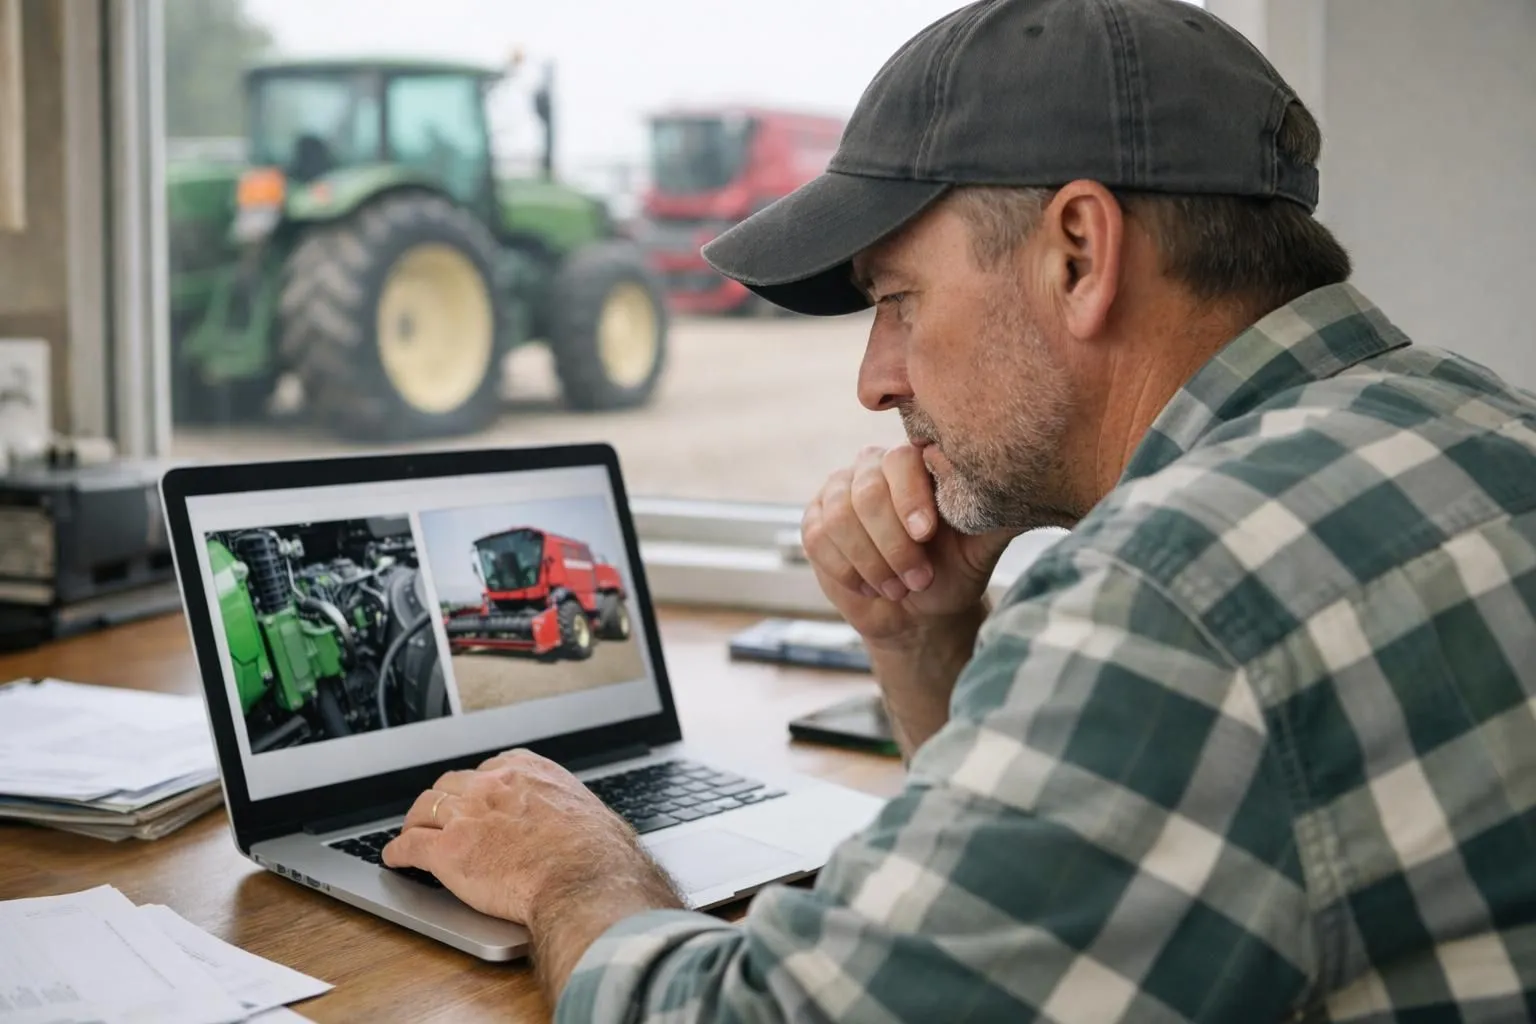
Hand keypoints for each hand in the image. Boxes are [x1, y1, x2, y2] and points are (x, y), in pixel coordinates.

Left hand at [381, 749, 677, 924]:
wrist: (584, 878)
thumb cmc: (596, 853)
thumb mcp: (587, 812)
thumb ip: (567, 811)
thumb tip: (577, 827)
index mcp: (528, 771)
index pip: (489, 767)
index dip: (478, 785)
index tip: (477, 796)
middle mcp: (493, 785)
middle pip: (452, 783)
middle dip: (444, 799)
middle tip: (441, 815)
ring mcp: (466, 815)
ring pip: (425, 808)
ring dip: (417, 821)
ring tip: (413, 832)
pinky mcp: (447, 850)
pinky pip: (410, 846)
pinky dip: (399, 852)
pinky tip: (395, 858)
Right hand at [802, 444, 1017, 647]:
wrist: (918, 613)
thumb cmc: (953, 570)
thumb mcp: (980, 545)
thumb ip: (997, 514)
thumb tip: (1027, 488)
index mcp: (914, 463)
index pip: (901, 462)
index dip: (910, 498)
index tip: (926, 535)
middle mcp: (871, 467)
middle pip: (866, 492)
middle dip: (892, 544)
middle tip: (918, 579)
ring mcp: (837, 492)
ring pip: (838, 518)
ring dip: (871, 562)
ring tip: (899, 588)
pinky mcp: (814, 523)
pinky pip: (818, 540)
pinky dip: (846, 570)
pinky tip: (871, 586)